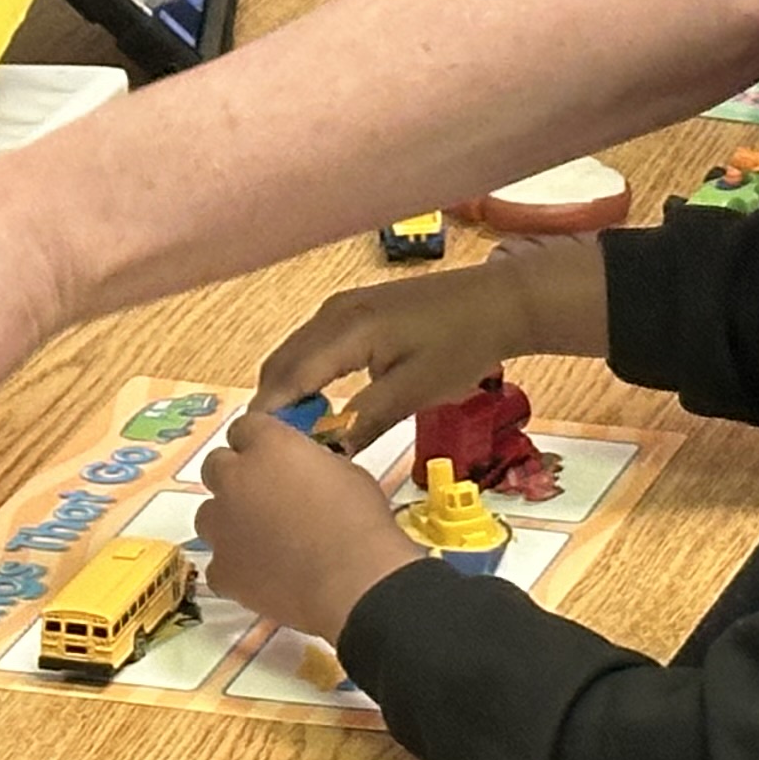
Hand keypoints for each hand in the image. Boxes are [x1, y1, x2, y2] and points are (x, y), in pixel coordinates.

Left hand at [195, 415, 425, 643]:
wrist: (353, 581)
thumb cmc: (360, 519)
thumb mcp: (345, 471)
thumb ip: (310, 463)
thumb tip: (303, 471)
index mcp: (268, 446)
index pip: (245, 428)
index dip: (258, 441)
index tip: (274, 455)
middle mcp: (235, 479)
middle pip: (215, 465)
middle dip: (235, 475)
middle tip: (264, 494)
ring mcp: (222, 527)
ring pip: (209, 514)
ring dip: (229, 519)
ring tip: (261, 537)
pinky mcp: (221, 570)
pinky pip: (220, 562)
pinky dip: (237, 565)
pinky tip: (265, 574)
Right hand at [256, 239, 608, 446]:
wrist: (500, 302)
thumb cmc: (462, 346)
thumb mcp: (414, 391)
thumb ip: (365, 420)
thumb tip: (325, 457)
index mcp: (346, 329)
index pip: (289, 377)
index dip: (270, 417)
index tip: (259, 454)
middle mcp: (333, 312)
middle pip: (282, 364)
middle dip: (274, 407)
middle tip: (276, 455)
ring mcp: (342, 307)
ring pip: (295, 354)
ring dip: (289, 392)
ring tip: (297, 437)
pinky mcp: (355, 309)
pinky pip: (314, 346)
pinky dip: (307, 376)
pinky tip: (322, 407)